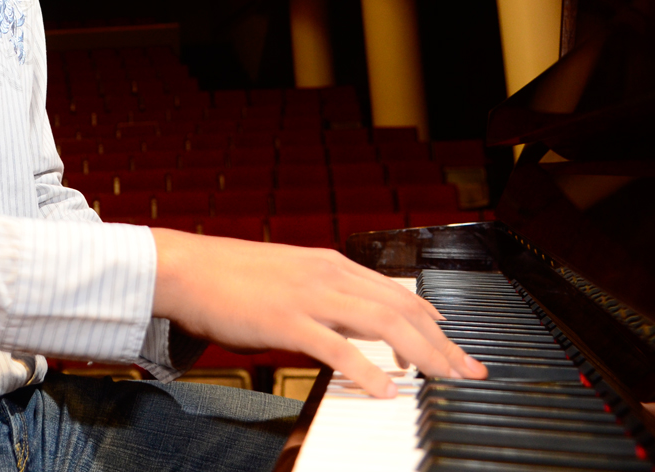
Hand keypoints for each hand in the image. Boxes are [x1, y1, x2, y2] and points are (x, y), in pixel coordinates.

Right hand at [150, 230, 486, 397]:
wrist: (185, 267)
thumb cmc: (230, 277)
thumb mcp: (289, 277)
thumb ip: (323, 296)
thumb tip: (354, 324)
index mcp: (330, 263)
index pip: (397, 293)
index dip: (434, 323)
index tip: (456, 348)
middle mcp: (328, 274)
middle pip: (402, 309)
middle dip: (442, 344)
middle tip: (469, 372)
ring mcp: (308, 296)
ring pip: (382, 323)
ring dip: (421, 354)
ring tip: (444, 381)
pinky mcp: (286, 320)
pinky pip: (337, 347)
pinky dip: (367, 370)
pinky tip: (386, 389)